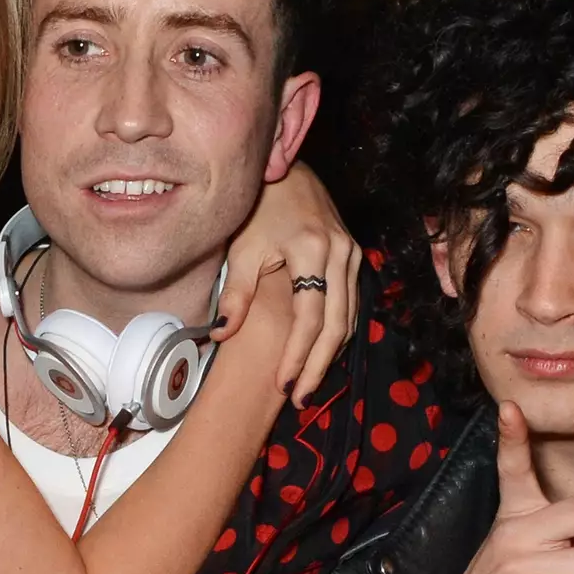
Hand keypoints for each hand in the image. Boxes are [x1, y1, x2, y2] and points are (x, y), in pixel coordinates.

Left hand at [217, 163, 360, 405]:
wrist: (285, 174)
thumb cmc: (257, 210)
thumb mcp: (242, 249)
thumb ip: (235, 294)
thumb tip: (219, 335)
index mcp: (312, 249)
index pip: (310, 317)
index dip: (298, 355)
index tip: (284, 385)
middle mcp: (340, 254)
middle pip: (337, 325)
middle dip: (319, 366)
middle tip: (302, 399)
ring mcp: (352, 255)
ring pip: (349, 318)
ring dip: (331, 355)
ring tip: (309, 385)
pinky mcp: (353, 257)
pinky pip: (351, 305)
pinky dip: (337, 334)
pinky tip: (320, 355)